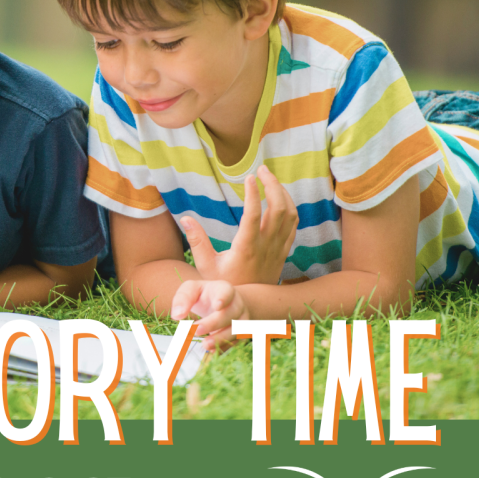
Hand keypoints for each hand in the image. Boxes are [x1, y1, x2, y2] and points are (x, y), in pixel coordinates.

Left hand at [171, 279, 249, 350]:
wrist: (225, 303)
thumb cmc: (205, 295)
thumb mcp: (191, 290)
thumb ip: (183, 299)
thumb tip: (177, 315)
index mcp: (224, 289)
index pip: (226, 292)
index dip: (223, 298)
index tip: (217, 306)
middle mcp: (237, 304)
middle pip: (230, 314)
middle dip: (214, 323)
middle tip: (196, 330)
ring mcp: (241, 319)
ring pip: (236, 330)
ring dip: (221, 338)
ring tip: (204, 345)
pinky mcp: (241, 333)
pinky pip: (236, 342)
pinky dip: (225, 347)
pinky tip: (213, 351)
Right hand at [181, 165, 297, 284]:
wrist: (249, 307)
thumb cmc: (224, 286)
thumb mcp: (205, 266)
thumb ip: (196, 241)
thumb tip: (185, 218)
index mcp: (246, 248)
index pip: (254, 214)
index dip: (253, 193)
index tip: (248, 177)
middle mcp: (265, 247)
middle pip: (278, 209)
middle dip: (272, 185)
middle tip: (261, 170)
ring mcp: (278, 249)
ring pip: (290, 214)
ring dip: (283, 193)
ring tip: (270, 179)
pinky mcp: (283, 251)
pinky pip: (293, 224)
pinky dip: (290, 207)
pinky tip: (280, 198)